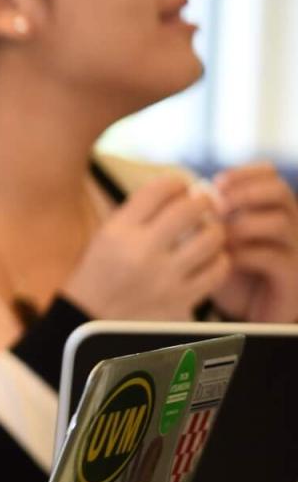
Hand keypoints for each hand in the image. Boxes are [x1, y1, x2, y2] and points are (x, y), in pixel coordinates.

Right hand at [63, 176, 229, 320]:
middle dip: (203, 200)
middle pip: (189, 209)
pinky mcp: (180, 300)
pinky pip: (217, 270)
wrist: (89, 319)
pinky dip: (219, 259)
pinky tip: (209, 258)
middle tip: (204, 202)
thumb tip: (183, 190)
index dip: (176, 182)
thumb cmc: (100, 271)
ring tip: (208, 230)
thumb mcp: (106, 234)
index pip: (159, 190)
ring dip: (214, 229)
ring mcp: (164, 278)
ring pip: (211, 239)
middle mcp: (141, 252)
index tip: (180, 187)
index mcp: (118, 231)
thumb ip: (139, 213)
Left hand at [209, 163, 297, 322]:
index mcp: (273, 207)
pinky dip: (245, 254)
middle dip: (244, 193)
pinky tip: (226, 259)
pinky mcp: (293, 274)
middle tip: (216, 206)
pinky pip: (274, 256)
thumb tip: (194, 194)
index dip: (244, 173)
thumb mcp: (219, 237)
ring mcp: (295, 248)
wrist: (250, 308)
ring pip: (279, 222)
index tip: (216, 182)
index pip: (270, 174)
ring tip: (218, 236)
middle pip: (279, 191)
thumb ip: (210, 217)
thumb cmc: (232, 267)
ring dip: (242, 225)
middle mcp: (290, 222)